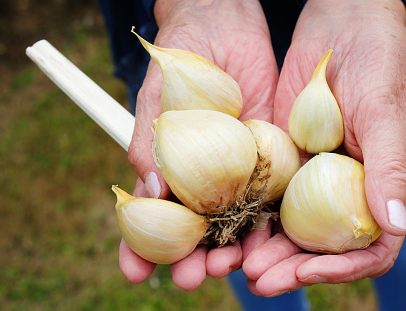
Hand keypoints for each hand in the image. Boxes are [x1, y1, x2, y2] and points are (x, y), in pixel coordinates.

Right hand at [122, 0, 278, 289]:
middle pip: (194, 233)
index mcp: (169, 173)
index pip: (149, 222)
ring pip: (233, 225)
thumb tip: (145, 192)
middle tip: (189, 277)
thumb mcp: (158, 101)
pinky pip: (270, 198)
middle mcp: (203, 181)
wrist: (224, 26)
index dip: (138, 250)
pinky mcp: (272, 161)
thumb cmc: (179, 63)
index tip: (133, 273)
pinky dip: (266, 223)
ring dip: (229, 251)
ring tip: (226, 266)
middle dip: (189, 260)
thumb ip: (150, 146)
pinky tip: (262, 240)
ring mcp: (238, 174)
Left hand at [243, 0, 405, 295]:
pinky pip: (267, 198)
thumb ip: (392, 170)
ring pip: (290, 230)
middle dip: (291, 267)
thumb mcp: (388, 113)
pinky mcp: (285, 161)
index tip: (306, 270)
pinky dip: (251, 219)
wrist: (342, 26)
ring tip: (236, 265)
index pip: (369, 248)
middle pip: (322, 248)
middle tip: (258, 279)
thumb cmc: (380, 65)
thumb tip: (397, 226)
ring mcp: (313, 179)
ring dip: (266, 251)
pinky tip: (228, 231)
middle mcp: (347, 192)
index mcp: (382, 189)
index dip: (341, 267)